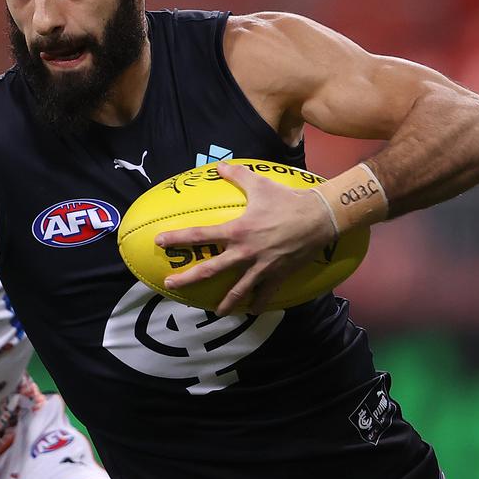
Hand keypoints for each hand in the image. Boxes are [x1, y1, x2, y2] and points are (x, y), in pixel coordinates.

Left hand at [155, 162, 336, 314]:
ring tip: (215, 312)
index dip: (177, 238)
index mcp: (237, 231)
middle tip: (170, 284)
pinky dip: (258, 304)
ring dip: (225, 304)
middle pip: (210, 270)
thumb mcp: (259, 184)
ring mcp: (261, 267)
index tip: (159, 241)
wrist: (319, 217)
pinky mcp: (278, 275)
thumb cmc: (287, 200)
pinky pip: (265, 294)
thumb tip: (219, 166)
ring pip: (238, 291)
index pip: (200, 235)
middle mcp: (244, 253)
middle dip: (187, 278)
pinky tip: (252, 311)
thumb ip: (236, 175)